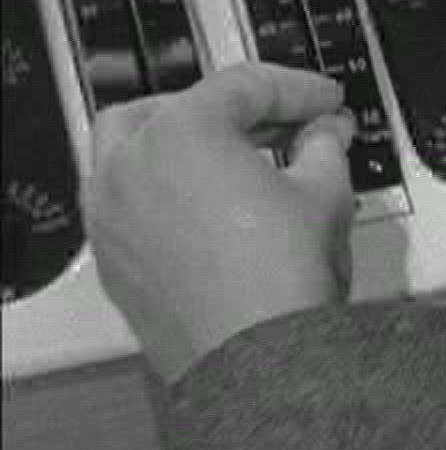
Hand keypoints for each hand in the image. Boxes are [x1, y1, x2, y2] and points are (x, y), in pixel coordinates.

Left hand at [84, 63, 356, 382]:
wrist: (256, 363)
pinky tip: (213, 207)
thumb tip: (325, 132)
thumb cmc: (279, 278)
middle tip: (282, 122)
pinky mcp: (115, 260)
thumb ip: (324, 144)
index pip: (245, 86)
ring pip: (136, 152)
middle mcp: (130, 166)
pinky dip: (167, 190)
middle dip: (232, 109)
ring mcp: (113, 216)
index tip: (327, 101)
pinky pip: (133, 202)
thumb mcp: (325, 190)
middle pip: (176, 107)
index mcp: (181, 132)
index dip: (299, 89)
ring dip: (187, 145)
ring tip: (240, 161)